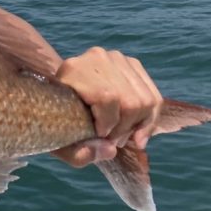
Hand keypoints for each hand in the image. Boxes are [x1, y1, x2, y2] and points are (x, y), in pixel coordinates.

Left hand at [52, 47, 161, 166]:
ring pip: (145, 101)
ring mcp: (117, 58)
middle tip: (112, 141)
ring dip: (137, 126)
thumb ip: (78, 153)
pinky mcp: (133, 65)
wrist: (59, 96)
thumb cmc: (57, 121)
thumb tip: (110, 150)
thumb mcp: (59, 142)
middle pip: (130, 102)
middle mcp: (97, 57)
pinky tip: (139, 136)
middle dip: (124, 129)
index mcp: (74, 69)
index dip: (108, 123)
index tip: (100, 135)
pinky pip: (154, 97)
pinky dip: (150, 121)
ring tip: (120, 136)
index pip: (107, 97)